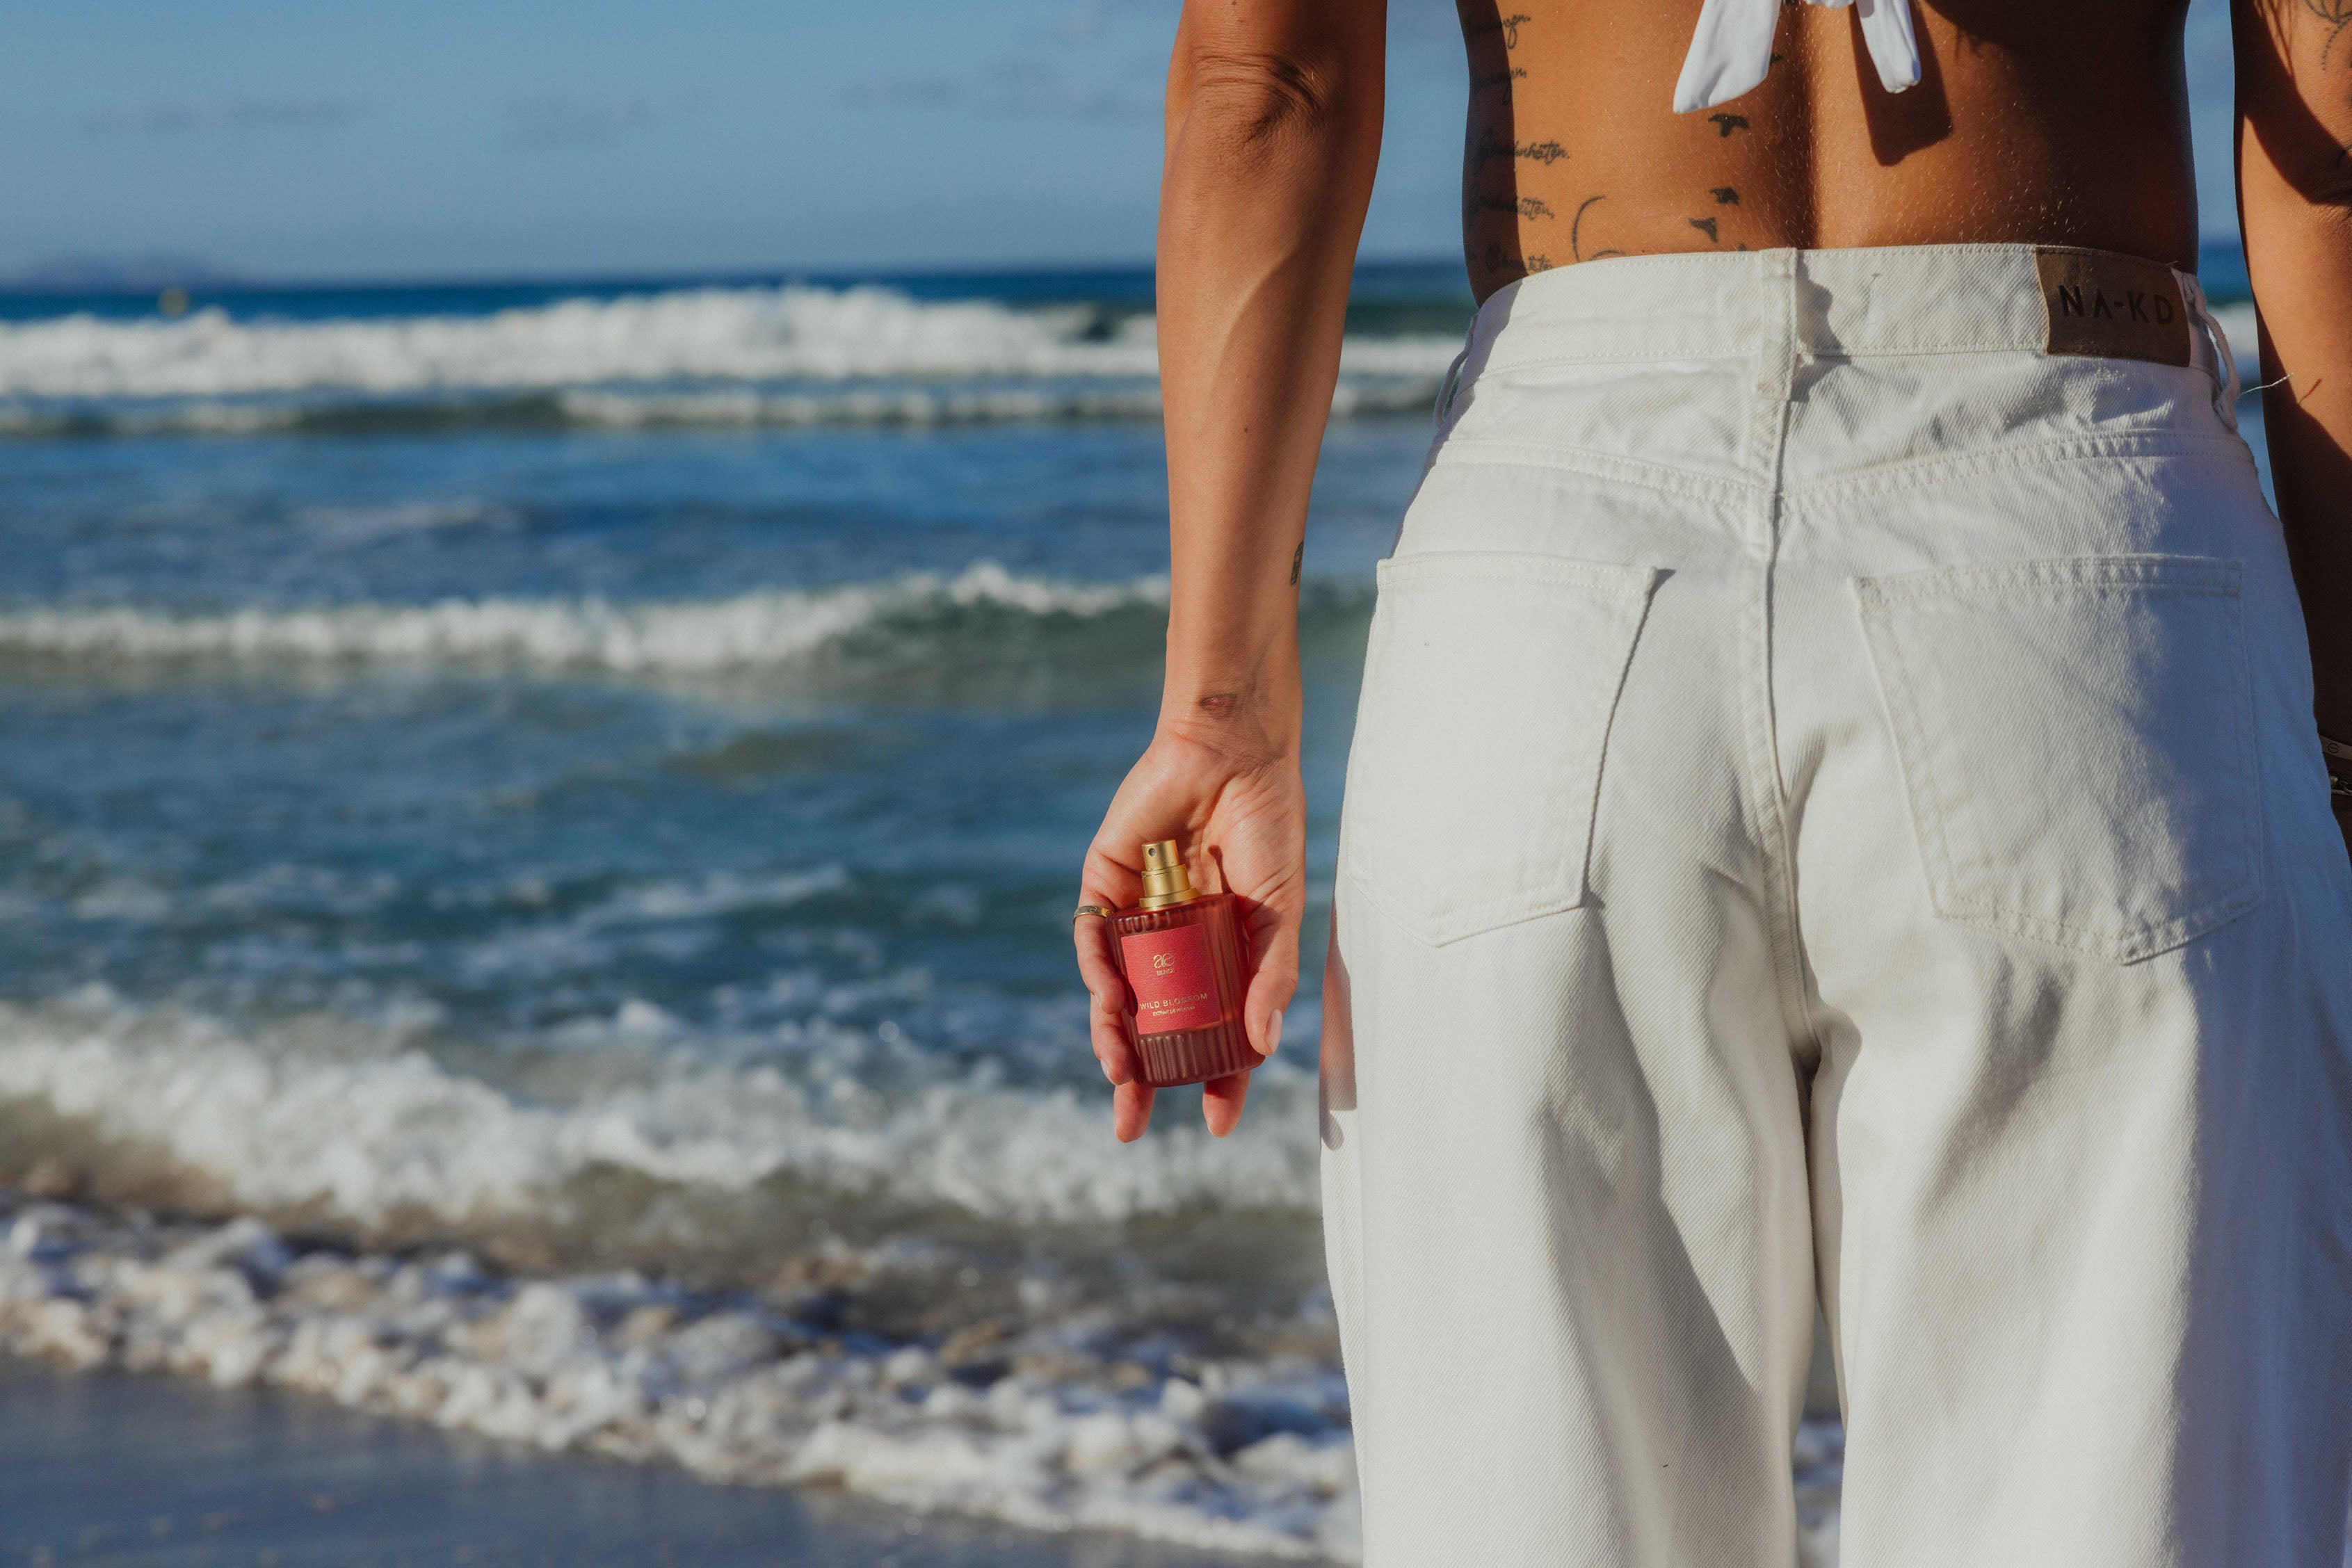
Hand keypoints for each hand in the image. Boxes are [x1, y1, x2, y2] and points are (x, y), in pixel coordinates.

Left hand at [1074, 727, 1306, 1141]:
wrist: (1231, 754)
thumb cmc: (1268, 828)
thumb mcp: (1279, 913)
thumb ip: (1269, 977)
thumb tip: (1261, 1046)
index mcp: (1227, 956)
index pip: (1219, 1034)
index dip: (1219, 1080)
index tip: (1219, 1123)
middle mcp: (1179, 947)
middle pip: (1158, 1027)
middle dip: (1144, 1078)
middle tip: (1134, 1124)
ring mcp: (1141, 920)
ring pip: (1119, 995)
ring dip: (1114, 1039)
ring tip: (1119, 1075)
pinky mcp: (1105, 887)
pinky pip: (1094, 943)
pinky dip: (1099, 977)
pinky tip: (1110, 1006)